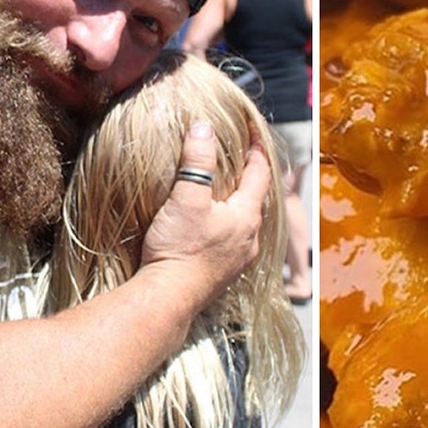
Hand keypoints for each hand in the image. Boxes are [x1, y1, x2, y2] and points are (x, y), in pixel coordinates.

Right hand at [139, 120, 271, 308]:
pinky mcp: (223, 273)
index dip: (257, 148)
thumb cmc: (179, 249)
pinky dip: (226, 223)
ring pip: (244, 221)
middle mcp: (249, 238)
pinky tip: (211, 225)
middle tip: (238, 156)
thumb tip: (203, 128)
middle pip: (255, 198)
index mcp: (246, 216)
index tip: (251, 130)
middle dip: (249, 175)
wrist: (167, 299)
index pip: (261, 172)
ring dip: (237, 202)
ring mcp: (237, 259)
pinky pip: (232, 240)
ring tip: (224, 188)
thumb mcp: (187, 198)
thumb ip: (197, 162)